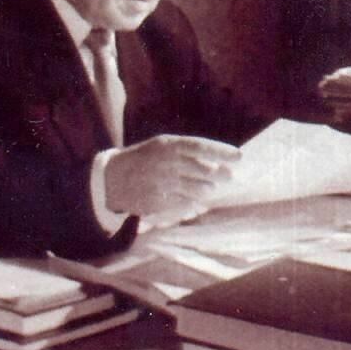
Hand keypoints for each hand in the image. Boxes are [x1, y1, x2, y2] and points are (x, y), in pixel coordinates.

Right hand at [104, 135, 240, 223]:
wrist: (111, 179)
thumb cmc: (143, 159)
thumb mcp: (161, 146)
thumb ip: (187, 152)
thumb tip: (217, 162)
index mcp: (167, 145)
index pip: (201, 146)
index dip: (222, 152)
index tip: (239, 157)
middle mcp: (165, 162)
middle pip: (202, 169)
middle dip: (220, 174)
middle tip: (229, 176)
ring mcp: (161, 183)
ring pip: (197, 189)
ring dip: (207, 189)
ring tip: (209, 187)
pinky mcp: (157, 202)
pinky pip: (184, 204)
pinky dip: (193, 203)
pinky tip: (195, 201)